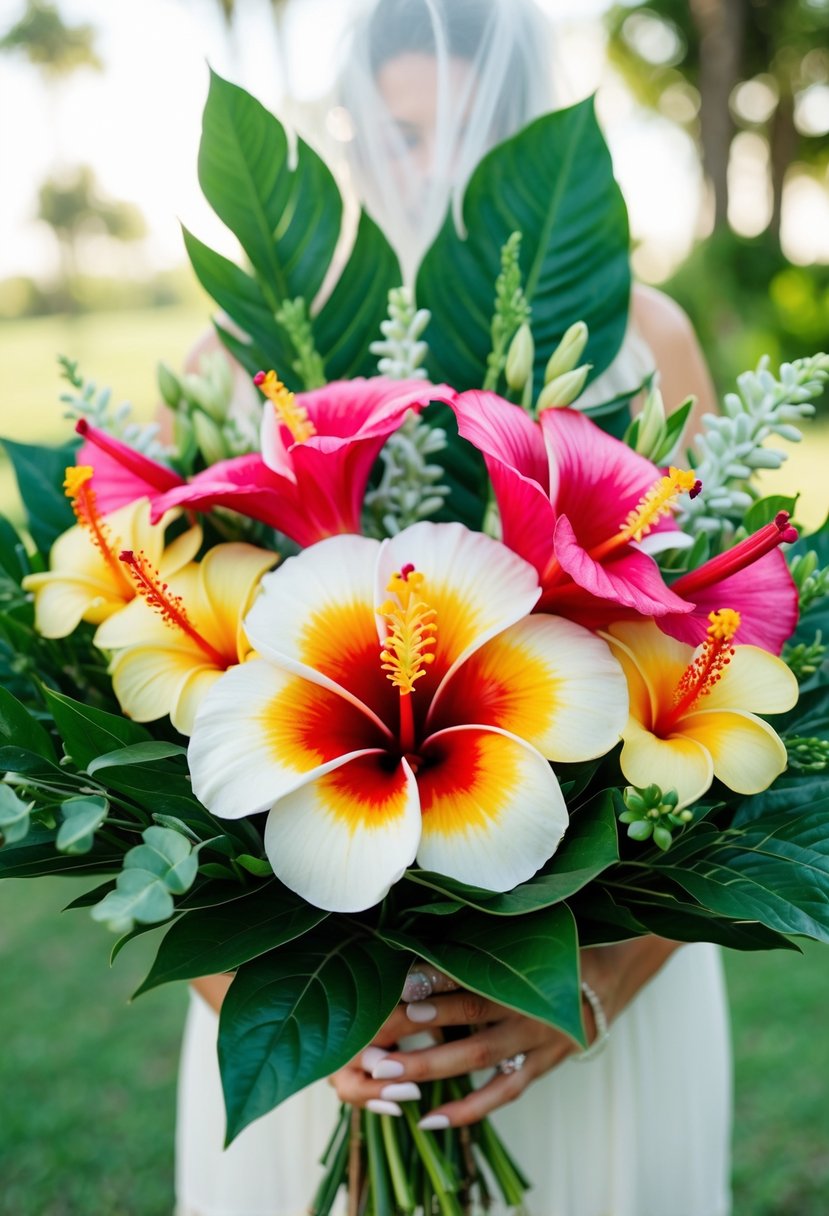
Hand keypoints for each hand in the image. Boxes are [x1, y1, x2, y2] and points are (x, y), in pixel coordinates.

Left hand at [329, 936, 679, 1126]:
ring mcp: (538, 1038)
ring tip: (385, 1074)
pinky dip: (467, 1108)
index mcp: (527, 961)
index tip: (392, 983)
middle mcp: (532, 1002)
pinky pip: (503, 1092)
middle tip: (373, 1036)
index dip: (433, 978)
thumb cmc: (562, 939)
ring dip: (431, 1066)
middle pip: (469, 1014)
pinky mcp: (543, 1064)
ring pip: (480, 1057)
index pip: (473, 970)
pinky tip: (429, 1121)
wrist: (618, 967)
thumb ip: (485, 928)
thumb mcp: (530, 925)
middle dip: (418, 1025)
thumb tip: (428, 918)